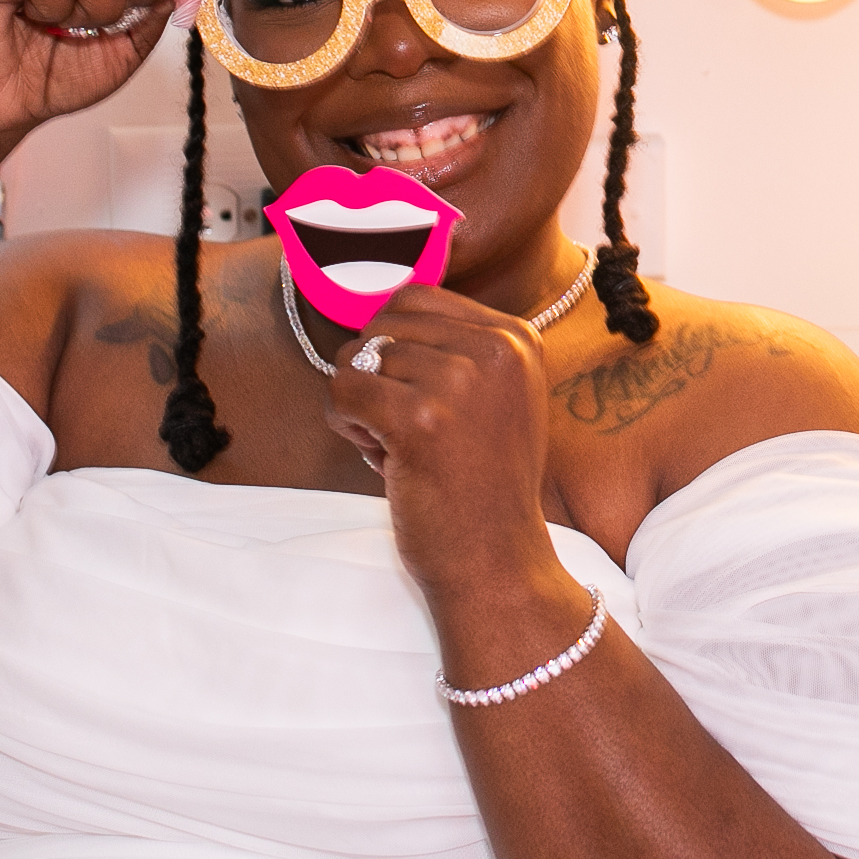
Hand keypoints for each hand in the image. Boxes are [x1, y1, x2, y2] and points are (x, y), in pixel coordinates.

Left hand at [320, 284, 572, 618]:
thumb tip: (374, 313)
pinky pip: (341, 391)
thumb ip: (452, 348)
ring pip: (356, 357)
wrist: (497, 559)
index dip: (394, 345)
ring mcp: (460, 382)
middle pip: (383, 324)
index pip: (417, 298)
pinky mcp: (421, 419)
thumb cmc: (483, 484)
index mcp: (517, 337)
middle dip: (374, 373)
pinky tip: (379, 455)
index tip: (418, 396)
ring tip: (397, 445)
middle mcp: (496, 349)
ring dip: (360, 403)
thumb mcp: (494, 396)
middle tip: (403, 424)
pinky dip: (344, 423)